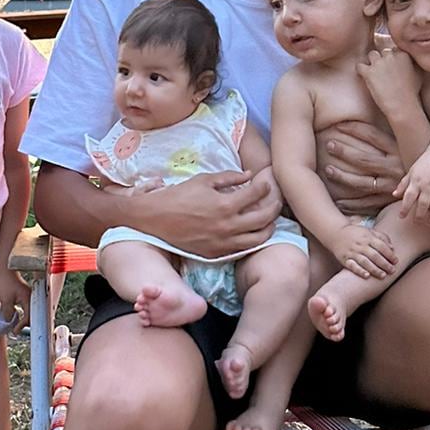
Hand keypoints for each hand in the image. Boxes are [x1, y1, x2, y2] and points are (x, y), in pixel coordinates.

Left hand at [0, 263, 30, 328]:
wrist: (3, 266)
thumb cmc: (5, 280)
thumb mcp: (5, 299)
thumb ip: (8, 313)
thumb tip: (10, 323)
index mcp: (29, 298)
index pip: (29, 317)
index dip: (21, 326)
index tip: (14, 331)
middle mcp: (32, 296)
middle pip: (32, 315)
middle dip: (25, 324)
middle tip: (16, 330)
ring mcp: (29, 294)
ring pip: (29, 310)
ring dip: (23, 318)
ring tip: (15, 323)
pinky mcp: (24, 293)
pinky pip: (25, 305)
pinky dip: (21, 312)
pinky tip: (15, 313)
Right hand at [133, 168, 281, 258]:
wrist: (154, 219)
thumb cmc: (178, 196)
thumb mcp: (203, 180)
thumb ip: (229, 178)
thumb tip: (250, 175)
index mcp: (225, 205)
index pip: (256, 195)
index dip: (264, 187)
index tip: (265, 184)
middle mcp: (228, 226)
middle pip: (264, 219)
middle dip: (274, 208)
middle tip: (274, 201)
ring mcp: (223, 242)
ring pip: (258, 239)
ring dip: (268, 228)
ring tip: (269, 220)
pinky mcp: (215, 253)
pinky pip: (241, 249)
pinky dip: (251, 241)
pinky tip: (252, 233)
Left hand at [315, 121, 404, 215]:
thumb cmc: (413, 159)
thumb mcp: (405, 144)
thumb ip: (386, 135)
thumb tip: (367, 119)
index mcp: (398, 150)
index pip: (372, 136)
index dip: (354, 129)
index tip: (337, 125)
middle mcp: (395, 167)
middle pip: (364, 159)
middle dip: (343, 152)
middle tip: (329, 145)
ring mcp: (391, 186)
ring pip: (361, 182)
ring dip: (342, 177)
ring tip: (328, 170)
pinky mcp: (389, 201)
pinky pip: (366, 203)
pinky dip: (351, 203)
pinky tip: (338, 201)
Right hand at [332, 221, 396, 279]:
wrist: (336, 233)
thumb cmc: (356, 233)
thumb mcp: (369, 231)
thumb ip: (382, 237)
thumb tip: (392, 248)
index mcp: (368, 237)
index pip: (381, 246)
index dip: (389, 254)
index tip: (396, 261)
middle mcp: (360, 245)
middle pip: (374, 255)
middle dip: (384, 264)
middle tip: (392, 271)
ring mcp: (352, 252)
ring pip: (365, 262)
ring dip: (375, 269)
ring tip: (383, 276)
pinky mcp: (344, 259)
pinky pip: (352, 266)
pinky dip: (359, 271)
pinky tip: (367, 276)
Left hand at [356, 47, 420, 118]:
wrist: (403, 106)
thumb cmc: (412, 93)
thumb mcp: (418, 73)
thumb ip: (413, 62)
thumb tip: (410, 61)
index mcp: (403, 54)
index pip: (394, 49)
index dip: (392, 59)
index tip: (392, 67)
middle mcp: (391, 55)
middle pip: (383, 51)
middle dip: (383, 60)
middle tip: (383, 71)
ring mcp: (379, 63)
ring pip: (371, 54)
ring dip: (372, 62)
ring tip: (374, 73)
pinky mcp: (369, 72)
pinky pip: (359, 65)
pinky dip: (361, 71)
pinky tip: (365, 77)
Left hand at [396, 153, 429, 222]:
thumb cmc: (425, 163)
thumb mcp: (412, 172)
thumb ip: (403, 184)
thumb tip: (394, 195)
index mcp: (416, 182)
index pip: (408, 198)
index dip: (404, 208)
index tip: (401, 217)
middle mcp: (427, 186)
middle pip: (422, 205)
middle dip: (419, 217)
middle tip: (417, 222)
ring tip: (429, 223)